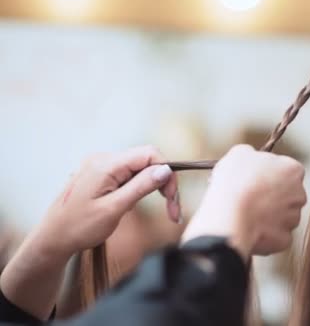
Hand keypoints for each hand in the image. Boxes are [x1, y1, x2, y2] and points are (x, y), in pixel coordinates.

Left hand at [38, 145, 180, 258]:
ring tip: (163, 211)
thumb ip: (140, 187)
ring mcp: (101, 166)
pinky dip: (141, 188)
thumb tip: (165, 170)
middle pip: (147, 161)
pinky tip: (136, 205)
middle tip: (173, 211)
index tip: (172, 198)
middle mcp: (103, 159)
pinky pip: (129, 175)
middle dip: (164, 182)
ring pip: (140, 169)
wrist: (52, 239)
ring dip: (154, 187)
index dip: (167, 172)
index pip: (150, 154)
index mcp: (105, 164)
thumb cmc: (79, 227)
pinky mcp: (101, 175)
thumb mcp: (114, 209)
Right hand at [181, 145, 306, 260]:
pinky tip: (249, 229)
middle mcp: (300, 194)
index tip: (256, 180)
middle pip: (287, 195)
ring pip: (282, 217)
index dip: (270, 175)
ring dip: (268, 217)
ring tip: (246, 215)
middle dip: (272, 197)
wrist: (230, 214)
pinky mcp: (285, 240)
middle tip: (250, 198)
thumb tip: (250, 156)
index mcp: (293, 170)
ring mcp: (294, 218)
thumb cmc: (236, 182)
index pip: (288, 171)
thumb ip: (251, 154)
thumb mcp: (239, 154)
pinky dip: (264, 235)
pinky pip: (275, 236)